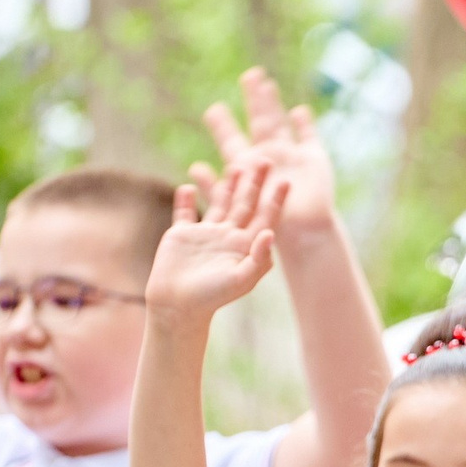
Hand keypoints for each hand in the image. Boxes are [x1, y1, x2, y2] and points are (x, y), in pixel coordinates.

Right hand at [145, 169, 287, 318]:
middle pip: (245, 204)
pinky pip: (183, 212)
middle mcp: (228, 238)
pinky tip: (189, 186)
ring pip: (219, 203)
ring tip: (235, 166)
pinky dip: (186, 199)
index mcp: (245, 247)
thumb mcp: (241, 279)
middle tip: (266, 160)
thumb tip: (271, 233)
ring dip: (226, 185)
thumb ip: (258, 257)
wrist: (178, 306)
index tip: (287, 181)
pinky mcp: (181, 235)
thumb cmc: (213, 297)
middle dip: (255, 184)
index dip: (275, 200)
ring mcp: (205, 235)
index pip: (265, 218)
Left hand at [197, 68, 336, 233]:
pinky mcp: (315, 160)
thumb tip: (193, 168)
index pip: (232, 140)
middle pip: (260, 123)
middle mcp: (269, 158)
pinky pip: (309, 137)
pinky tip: (298, 111)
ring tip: (265, 82)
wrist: (304, 233)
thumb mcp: (236, 206)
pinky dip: (305, 124)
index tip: (213, 110)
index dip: (224, 125)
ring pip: (280, 124)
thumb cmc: (268, 224)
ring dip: (273, 104)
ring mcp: (292, 157)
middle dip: (254, 101)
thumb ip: (215, 186)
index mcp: (248, 168)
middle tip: (247, 77)